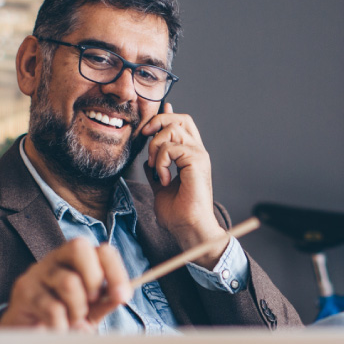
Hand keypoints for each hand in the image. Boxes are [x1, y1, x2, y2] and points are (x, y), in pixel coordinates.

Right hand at [0, 238, 132, 331]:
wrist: (30, 335)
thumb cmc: (64, 316)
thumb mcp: (91, 310)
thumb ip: (106, 301)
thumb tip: (121, 294)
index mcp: (77, 259)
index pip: (102, 251)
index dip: (116, 271)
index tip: (123, 296)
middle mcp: (56, 259)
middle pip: (79, 248)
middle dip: (94, 279)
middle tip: (93, 302)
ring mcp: (38, 272)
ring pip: (68, 281)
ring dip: (77, 308)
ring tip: (72, 319)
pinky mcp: (24, 291)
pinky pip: (52, 308)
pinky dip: (62, 325)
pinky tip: (58, 328)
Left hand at [141, 103, 225, 266]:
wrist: (188, 228)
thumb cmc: (178, 213)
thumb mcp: (160, 185)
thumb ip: (156, 169)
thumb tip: (148, 159)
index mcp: (190, 156)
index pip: (182, 125)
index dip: (166, 115)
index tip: (149, 122)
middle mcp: (197, 152)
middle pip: (179, 119)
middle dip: (158, 122)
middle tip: (144, 137)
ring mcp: (199, 155)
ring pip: (172, 130)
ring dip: (156, 147)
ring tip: (156, 168)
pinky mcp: (197, 161)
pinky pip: (171, 148)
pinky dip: (161, 162)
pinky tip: (163, 179)